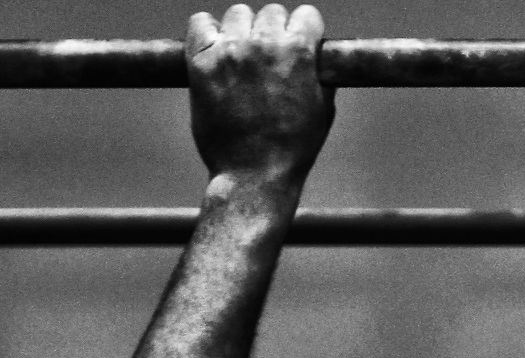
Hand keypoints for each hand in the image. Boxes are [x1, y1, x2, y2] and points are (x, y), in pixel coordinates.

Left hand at [186, 4, 334, 180]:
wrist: (255, 174)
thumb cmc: (293, 148)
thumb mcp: (324, 109)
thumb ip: (320, 73)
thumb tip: (317, 56)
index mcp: (299, 52)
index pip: (305, 15)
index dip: (305, 31)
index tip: (300, 43)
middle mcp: (263, 44)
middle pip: (271, 12)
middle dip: (275, 31)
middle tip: (270, 57)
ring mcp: (230, 51)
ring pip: (237, 14)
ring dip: (243, 30)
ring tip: (243, 55)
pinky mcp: (201, 62)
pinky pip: (200, 23)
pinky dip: (208, 31)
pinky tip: (217, 48)